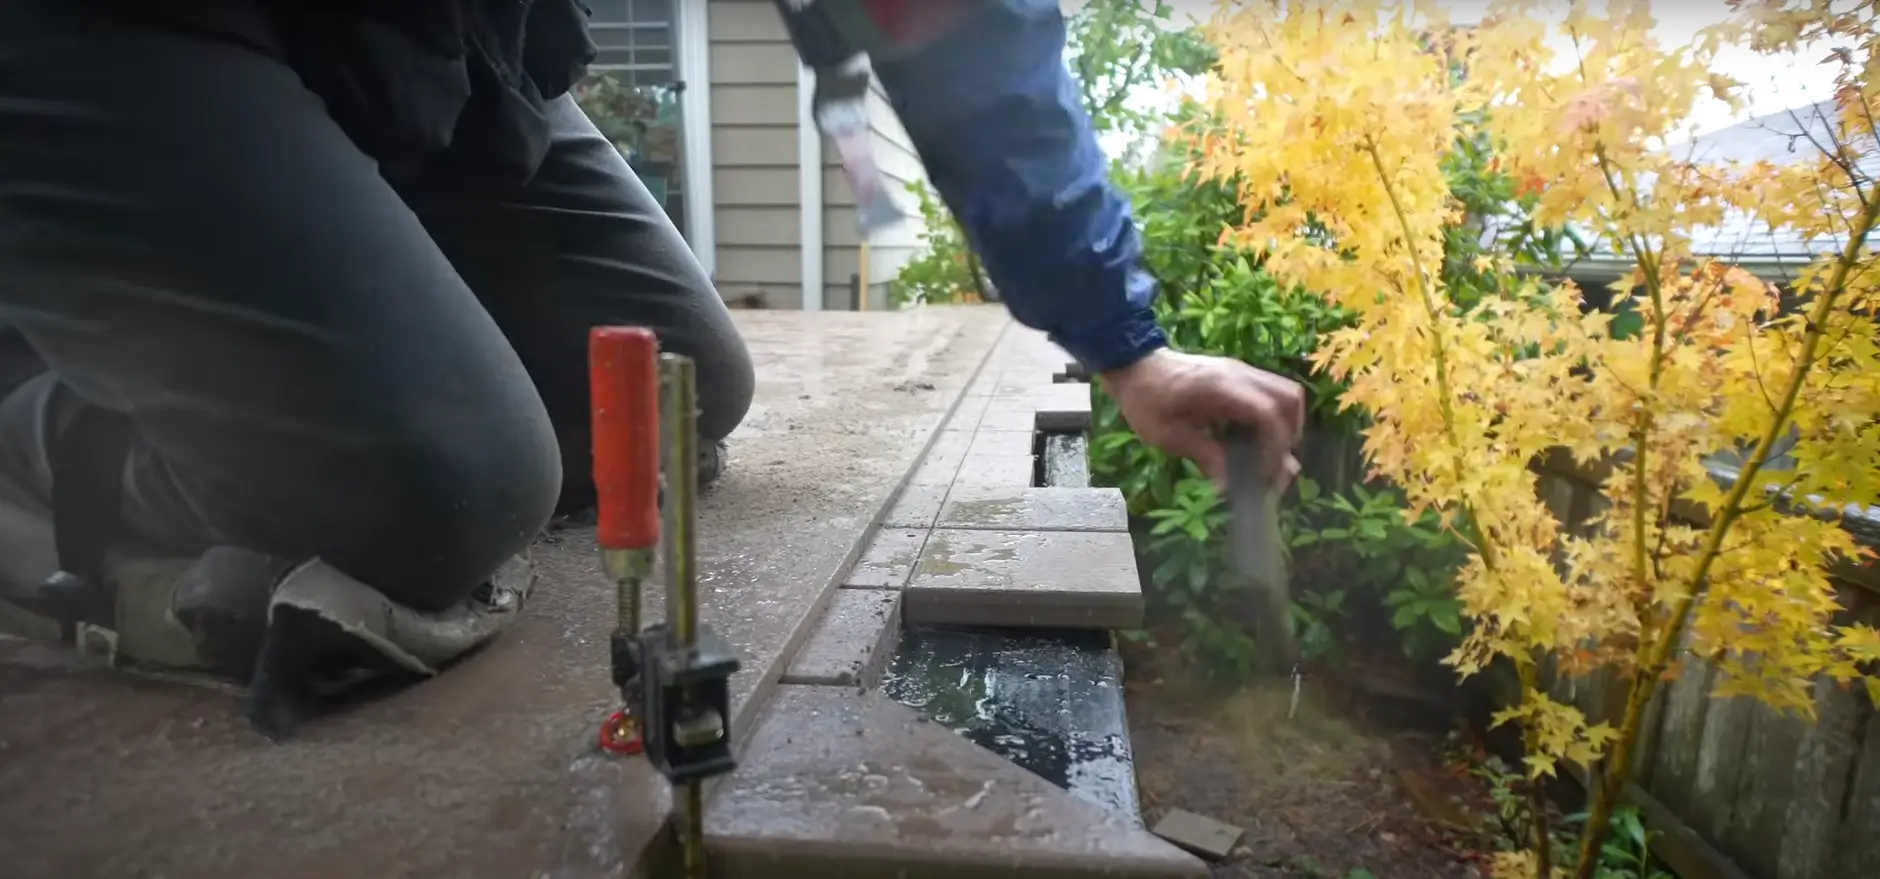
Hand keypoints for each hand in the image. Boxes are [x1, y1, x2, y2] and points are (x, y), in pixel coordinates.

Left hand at [1100, 349, 1305, 488]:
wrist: (1134, 366)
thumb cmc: (1145, 401)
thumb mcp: (1168, 435)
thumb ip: (1204, 456)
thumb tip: (1228, 487)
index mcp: (1219, 387)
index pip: (1266, 413)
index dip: (1274, 447)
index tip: (1266, 475)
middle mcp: (1238, 373)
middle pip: (1289, 398)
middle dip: (1290, 436)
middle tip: (1275, 467)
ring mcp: (1242, 371)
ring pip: (1287, 393)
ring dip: (1288, 426)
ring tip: (1272, 456)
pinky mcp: (1240, 375)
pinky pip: (1273, 392)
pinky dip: (1277, 418)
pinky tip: (1261, 442)